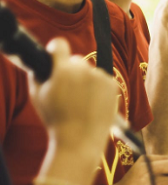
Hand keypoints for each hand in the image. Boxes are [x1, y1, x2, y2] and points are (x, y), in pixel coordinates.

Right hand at [29, 38, 117, 157]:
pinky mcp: (113, 85)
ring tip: (81, 102)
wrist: (80, 140)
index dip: (56, 49)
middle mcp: (84, 70)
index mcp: (62, 71)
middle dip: (70, 70)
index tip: (55, 53)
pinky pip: (103, 80)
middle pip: (76, 61)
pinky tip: (92, 103)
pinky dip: (99, 88)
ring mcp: (100, 77)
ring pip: (90, 71)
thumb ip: (38, 74)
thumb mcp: (37, 96)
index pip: (60, 45)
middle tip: (67, 89)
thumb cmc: (55, 119)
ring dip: (86, 80)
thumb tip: (43, 61)